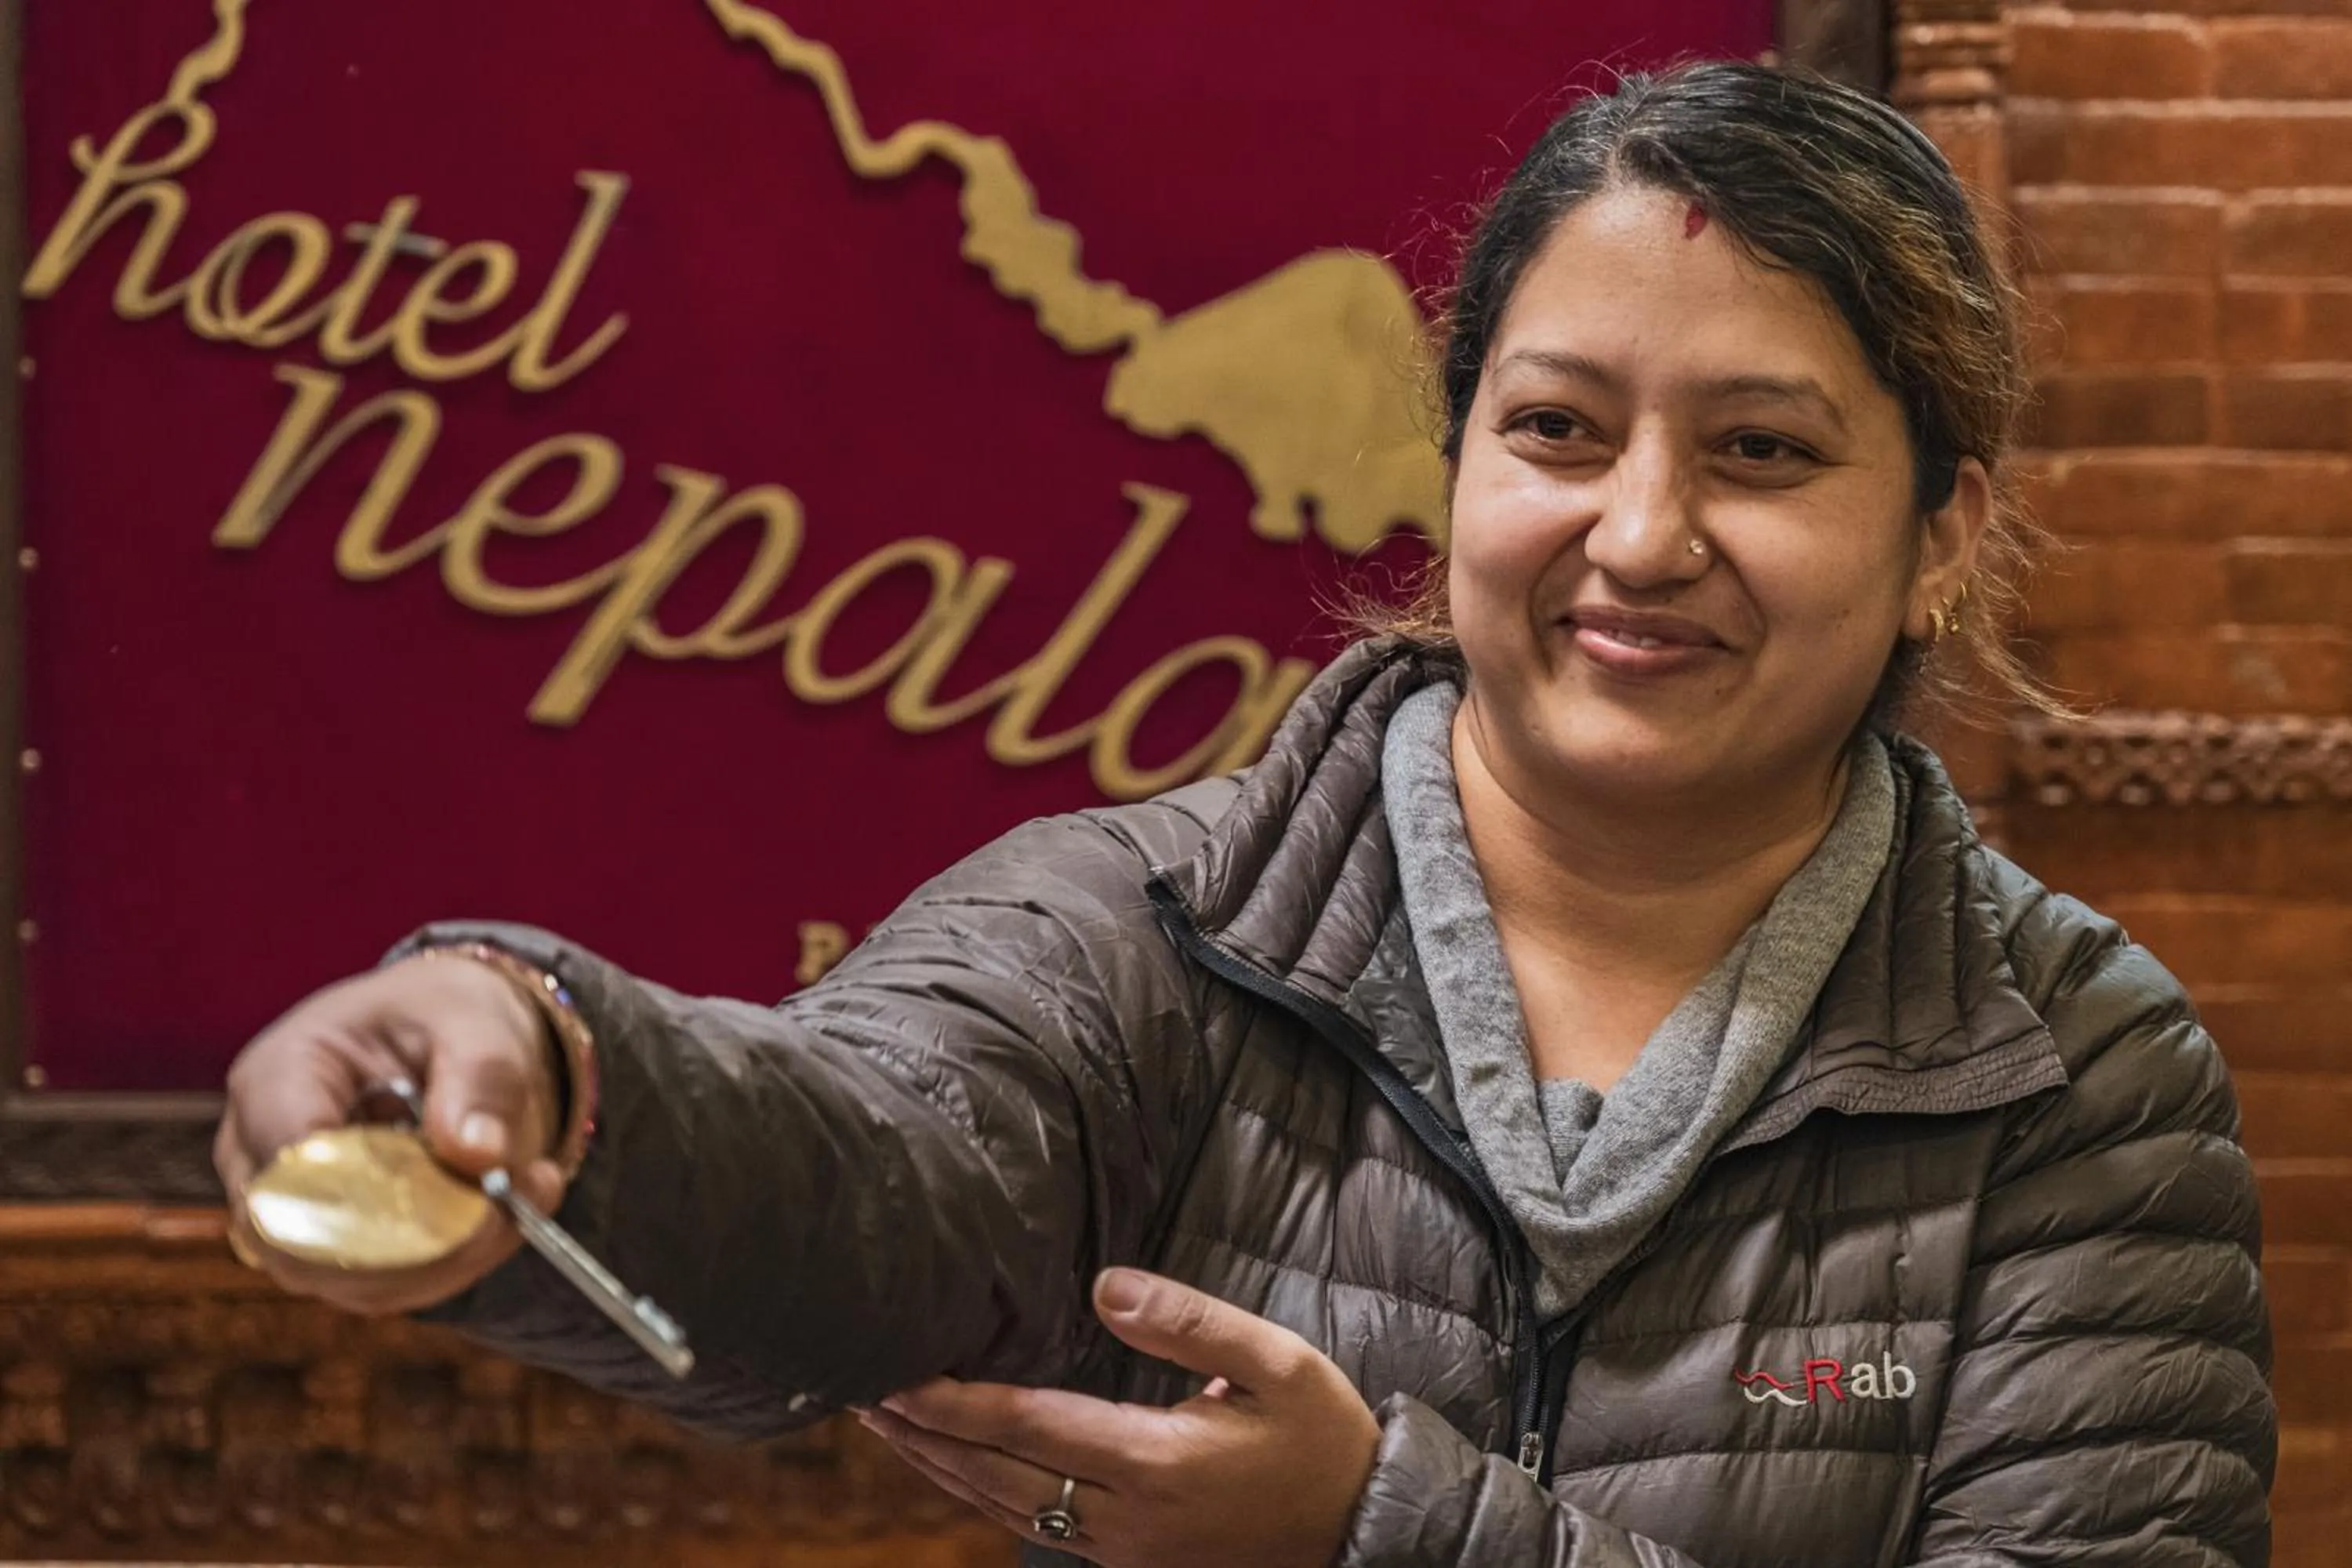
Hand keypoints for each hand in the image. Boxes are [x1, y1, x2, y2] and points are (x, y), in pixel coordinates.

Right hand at [213, 953, 567, 1314]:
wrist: (449, 1035)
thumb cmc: (445, 1015)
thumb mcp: (477, 1019)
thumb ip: (480, 1077)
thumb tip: (475, 1155)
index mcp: (275, 1079)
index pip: (289, 1171)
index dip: (375, 1199)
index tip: (475, 1194)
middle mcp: (259, 1156)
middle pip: (308, 1246)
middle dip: (427, 1242)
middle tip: (518, 1201)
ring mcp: (288, 1212)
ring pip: (351, 1281)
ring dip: (453, 1257)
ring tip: (529, 1192)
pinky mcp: (330, 1249)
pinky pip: (386, 1287)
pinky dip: (458, 1263)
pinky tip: (512, 1212)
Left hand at [862, 1268, 1379, 1566]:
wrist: (1364, 1533)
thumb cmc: (1323, 1439)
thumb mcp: (1279, 1362)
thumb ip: (1189, 1322)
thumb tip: (1103, 1287)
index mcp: (1157, 1463)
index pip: (1028, 1426)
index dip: (953, 1402)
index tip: (894, 1372)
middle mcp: (1125, 1517)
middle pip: (994, 1476)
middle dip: (921, 1435)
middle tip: (855, 1392)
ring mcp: (1121, 1550)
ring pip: (1004, 1508)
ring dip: (937, 1465)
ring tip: (883, 1423)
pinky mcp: (1127, 1562)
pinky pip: (1032, 1525)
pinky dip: (980, 1491)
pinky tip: (954, 1463)